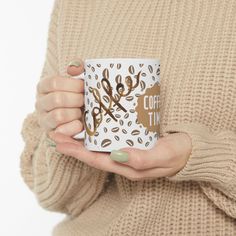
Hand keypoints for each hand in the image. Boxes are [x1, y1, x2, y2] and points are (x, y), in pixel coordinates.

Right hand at [35, 59, 84, 135]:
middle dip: (77, 100)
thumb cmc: (77, 94)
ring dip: (76, 113)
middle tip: (85, 100)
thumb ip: (77, 69)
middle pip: (58, 99)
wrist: (77, 115)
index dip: (73, 85)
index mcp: (44, 87)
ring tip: (82, 111)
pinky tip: (80, 123)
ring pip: (59, 115)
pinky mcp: (51, 134)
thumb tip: (74, 68)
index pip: (54, 82)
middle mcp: (40, 103)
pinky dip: (75, 126)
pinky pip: (62, 131)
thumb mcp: (77, 80)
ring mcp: (44, 119)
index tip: (84, 87)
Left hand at [48, 131, 191, 180]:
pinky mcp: (133, 144)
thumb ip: (142, 158)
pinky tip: (93, 126)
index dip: (77, 152)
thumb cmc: (179, 153)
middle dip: (74, 146)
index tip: (60, 142)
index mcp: (129, 167)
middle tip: (57, 133)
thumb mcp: (164, 156)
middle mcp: (125, 161)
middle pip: (94, 154)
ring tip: (69, 128)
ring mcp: (128, 153)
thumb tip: (117, 155)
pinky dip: (98, 135)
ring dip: (83, 140)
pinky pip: (110, 141)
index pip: (97, 160)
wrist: (191, 150)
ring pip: (100, 148)